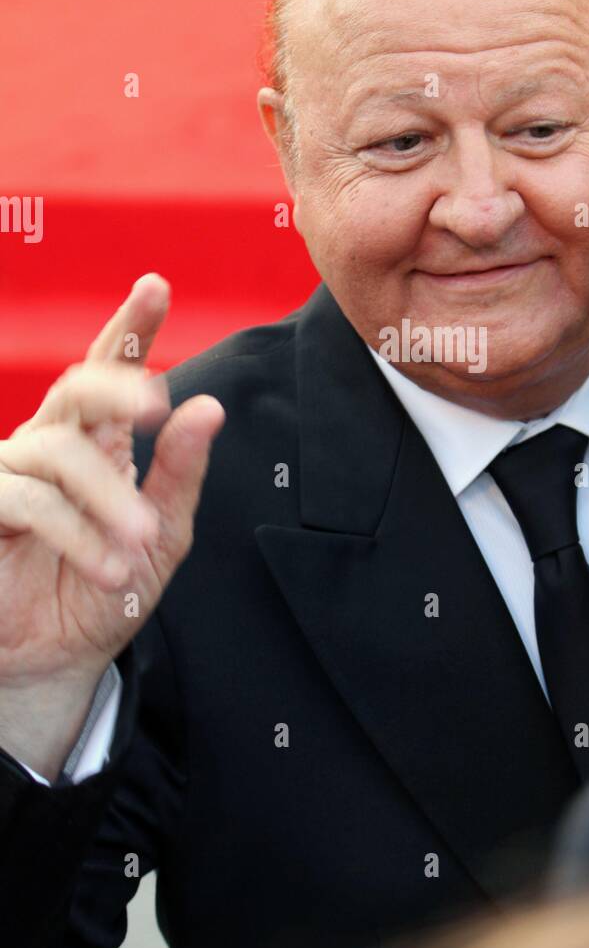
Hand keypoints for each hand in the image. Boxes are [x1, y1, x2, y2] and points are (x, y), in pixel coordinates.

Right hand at [0, 275, 223, 772]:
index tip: (157, 286)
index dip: (130, 326)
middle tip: (156, 403)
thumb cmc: (107, 589)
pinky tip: (111, 565)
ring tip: (141, 541)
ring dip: (108, 497)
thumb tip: (208, 406)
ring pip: (59, 451)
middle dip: (118, 384)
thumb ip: (182, 472)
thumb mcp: (163, 534)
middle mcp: (50, 445)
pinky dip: (78, 532)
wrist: (58, 661)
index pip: (110, 370)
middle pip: (78, 387)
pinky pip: (30, 501)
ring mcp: (11, 474)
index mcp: (97, 441)